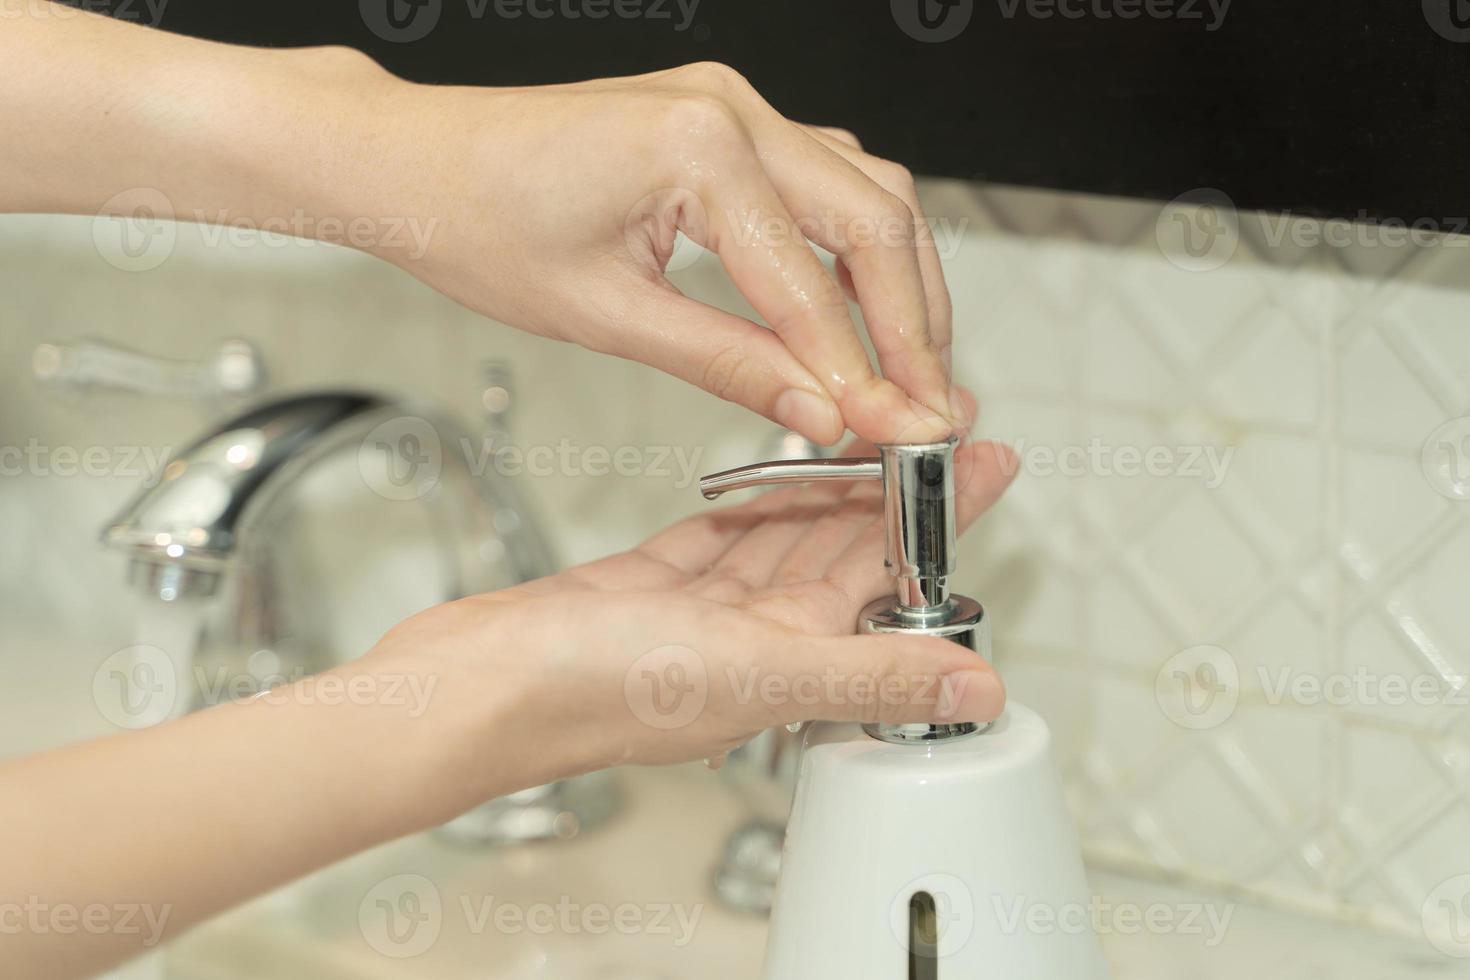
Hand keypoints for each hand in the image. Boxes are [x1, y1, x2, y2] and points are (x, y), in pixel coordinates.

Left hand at [358, 62, 963, 445]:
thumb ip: (726, 364)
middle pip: (877, 219)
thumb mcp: (605, 317)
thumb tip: (817, 411)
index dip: (861, 371)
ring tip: (915, 367)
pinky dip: (859, 248)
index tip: (897, 432)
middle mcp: (734, 109)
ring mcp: (736, 106)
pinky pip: (826, 180)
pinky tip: (865, 307)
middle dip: (917, 323)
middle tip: (935, 404)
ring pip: (868, 191)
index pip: (810, 284)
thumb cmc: (479, 223)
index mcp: (699, 149)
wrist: (418, 165)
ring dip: (902, 281)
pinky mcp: (727, 122)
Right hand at [363, 433, 1015, 803]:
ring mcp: (706, 614)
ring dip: (838, 487)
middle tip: (946, 426)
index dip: (945, 523)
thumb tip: (978, 692)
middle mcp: (758, 642)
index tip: (988, 465)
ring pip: (790, 538)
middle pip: (849, 555)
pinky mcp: (657, 585)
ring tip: (882, 433)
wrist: (476, 685)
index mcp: (793, 664)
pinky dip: (758, 501)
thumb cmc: (590, 694)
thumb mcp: (753, 674)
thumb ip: (871, 675)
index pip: (893, 586)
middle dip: (902, 491)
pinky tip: (783, 471)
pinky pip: (726, 536)